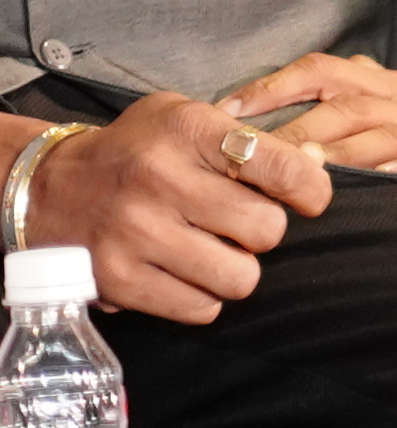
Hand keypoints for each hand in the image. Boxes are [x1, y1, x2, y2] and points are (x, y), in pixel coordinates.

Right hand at [21, 91, 336, 323]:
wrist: (48, 187)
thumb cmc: (136, 152)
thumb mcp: (186, 119)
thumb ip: (253, 141)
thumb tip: (317, 170)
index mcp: (186, 130)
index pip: (285, 168)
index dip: (310, 190)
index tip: (305, 197)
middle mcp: (160, 179)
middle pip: (267, 229)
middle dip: (263, 231)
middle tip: (238, 224)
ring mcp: (136, 233)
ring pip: (240, 277)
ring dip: (236, 268)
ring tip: (213, 250)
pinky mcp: (119, 280)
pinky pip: (202, 308)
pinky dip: (203, 296)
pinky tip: (184, 272)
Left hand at [220, 51, 396, 246]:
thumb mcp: (394, 134)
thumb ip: (340, 130)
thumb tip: (257, 145)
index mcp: (388, 87)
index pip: (320, 70)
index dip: (270, 86)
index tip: (224, 112)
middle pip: (342, 99)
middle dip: (290, 123)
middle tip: (245, 154)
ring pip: (379, 128)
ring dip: (335, 147)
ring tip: (298, 166)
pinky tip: (379, 181)